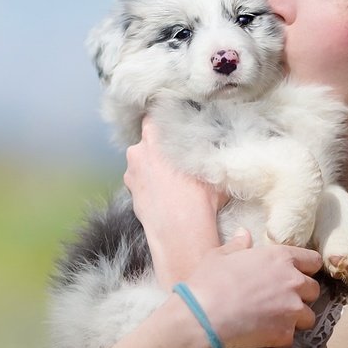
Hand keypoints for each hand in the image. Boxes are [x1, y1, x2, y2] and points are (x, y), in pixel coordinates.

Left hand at [125, 119, 227, 283]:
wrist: (180, 233)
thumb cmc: (198, 198)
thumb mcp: (212, 168)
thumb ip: (208, 151)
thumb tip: (217, 145)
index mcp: (155, 137)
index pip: (154, 114)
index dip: (164, 117)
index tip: (174, 120)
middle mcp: (138, 151)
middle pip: (148, 139)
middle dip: (161, 144)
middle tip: (179, 152)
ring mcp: (131, 174)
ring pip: (143, 161)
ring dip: (154, 165)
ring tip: (173, 178)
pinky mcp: (130, 193)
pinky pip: (141, 180)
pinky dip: (150, 183)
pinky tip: (166, 192)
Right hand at [183, 229, 321, 347]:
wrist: (205, 316)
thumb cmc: (210, 281)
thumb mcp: (220, 256)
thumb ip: (238, 244)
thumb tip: (244, 232)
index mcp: (280, 258)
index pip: (313, 260)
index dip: (307, 268)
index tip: (297, 275)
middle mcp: (292, 281)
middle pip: (313, 290)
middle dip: (302, 297)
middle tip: (283, 302)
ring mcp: (292, 308)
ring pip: (308, 317)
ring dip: (295, 321)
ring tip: (275, 323)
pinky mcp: (285, 332)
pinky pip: (290, 339)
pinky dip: (280, 341)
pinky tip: (265, 340)